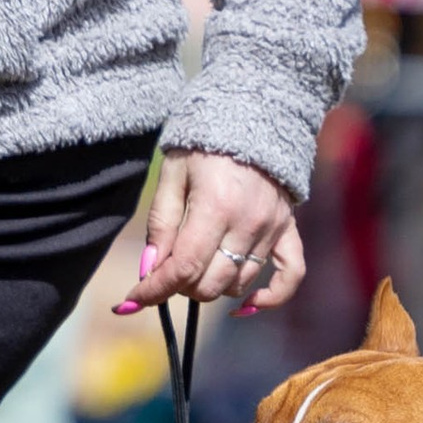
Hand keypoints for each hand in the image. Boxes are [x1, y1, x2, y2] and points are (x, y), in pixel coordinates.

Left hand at [117, 154, 304, 313]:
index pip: (183, 268)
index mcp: (215, 207)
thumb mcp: (172, 175)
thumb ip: (161, 224)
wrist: (253, 116)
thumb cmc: (203, 144)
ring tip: (197, 267)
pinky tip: (246, 306)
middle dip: (179, 286)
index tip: (133, 300)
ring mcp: (272, 229)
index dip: (154, 290)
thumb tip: (150, 270)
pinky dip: (270, 297)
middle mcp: (248, 223)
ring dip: (211, 286)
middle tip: (167, 269)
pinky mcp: (288, 229)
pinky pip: (290, 275)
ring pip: (238, 284)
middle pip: (210, 283)